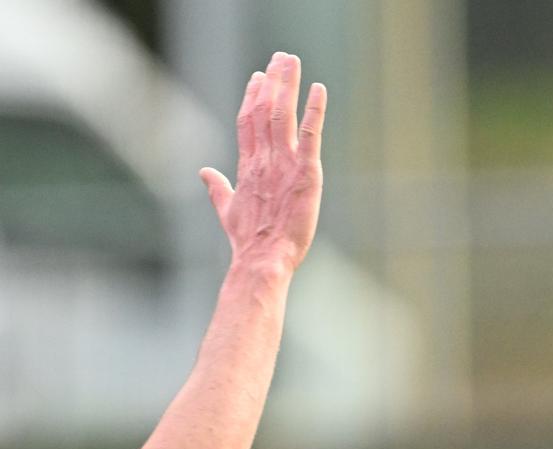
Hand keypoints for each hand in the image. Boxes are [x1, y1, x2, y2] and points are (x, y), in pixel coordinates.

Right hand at [201, 52, 325, 276]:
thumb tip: (203, 172)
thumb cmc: (247, 240)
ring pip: (283, 115)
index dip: (253, 97)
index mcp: (248, 166)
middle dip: (272, 82)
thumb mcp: (226, 209)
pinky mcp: (306, 174)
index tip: (259, 77)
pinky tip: (318, 90)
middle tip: (280, 57)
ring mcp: (284, 164)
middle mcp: (264, 159)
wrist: (262, 258)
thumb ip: (217, 187)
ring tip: (291, 61)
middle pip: (265, 110)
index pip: (248, 122)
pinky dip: (314, 111)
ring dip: (287, 86)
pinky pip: (311, 135)